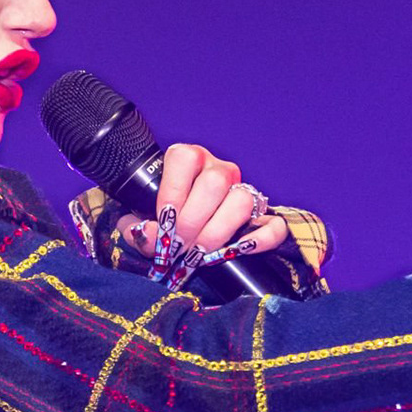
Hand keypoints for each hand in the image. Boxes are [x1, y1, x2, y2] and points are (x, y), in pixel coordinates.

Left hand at [113, 142, 290, 261]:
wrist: (186, 230)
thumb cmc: (165, 219)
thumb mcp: (145, 218)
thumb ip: (138, 228)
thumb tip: (144, 233)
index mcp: (189, 158)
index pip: (185, 160)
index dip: (172, 193)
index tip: (163, 221)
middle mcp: (218, 169)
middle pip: (215, 183)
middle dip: (193, 221)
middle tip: (179, 245)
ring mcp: (243, 189)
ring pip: (242, 200)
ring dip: (218, 232)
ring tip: (199, 252)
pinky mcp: (261, 215)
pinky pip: (273, 224)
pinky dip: (261, 239)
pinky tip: (240, 250)